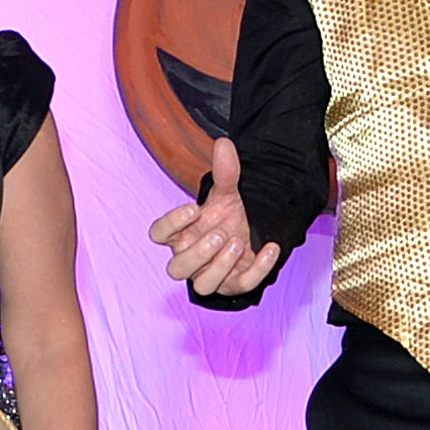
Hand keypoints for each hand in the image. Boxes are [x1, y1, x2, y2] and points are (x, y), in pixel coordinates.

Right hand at [148, 137, 282, 297]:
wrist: (252, 233)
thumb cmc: (228, 217)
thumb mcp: (228, 194)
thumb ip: (225, 172)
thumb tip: (224, 143)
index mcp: (181, 235)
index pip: (159, 235)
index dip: (171, 224)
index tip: (194, 208)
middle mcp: (191, 258)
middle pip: (176, 269)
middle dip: (198, 254)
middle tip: (220, 233)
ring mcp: (211, 275)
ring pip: (202, 285)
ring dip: (219, 266)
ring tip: (237, 242)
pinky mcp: (234, 285)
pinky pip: (242, 285)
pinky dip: (258, 268)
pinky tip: (270, 248)